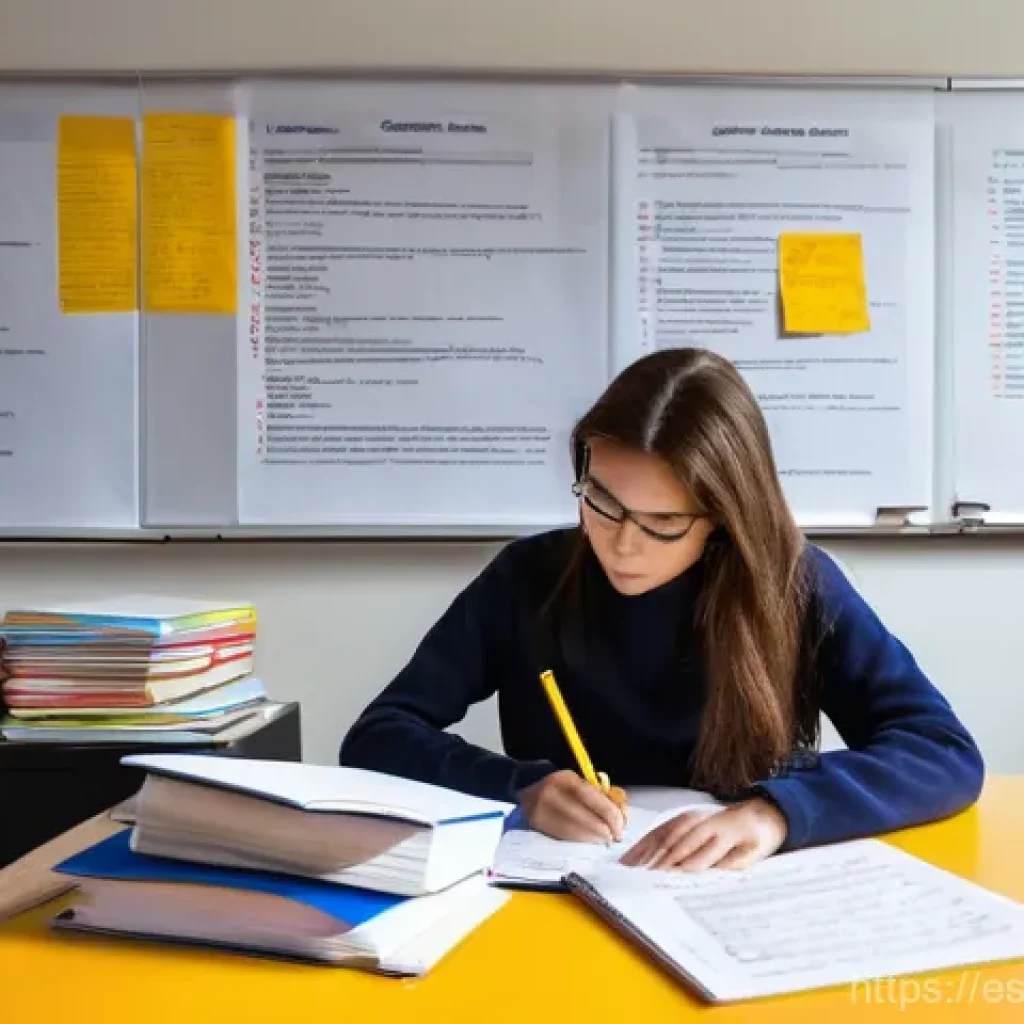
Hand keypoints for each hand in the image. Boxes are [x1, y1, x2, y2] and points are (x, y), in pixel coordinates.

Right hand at [517, 770, 626, 842]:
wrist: (528, 792)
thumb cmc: (563, 790)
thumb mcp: (580, 784)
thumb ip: (601, 796)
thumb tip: (622, 816)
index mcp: (566, 778)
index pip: (591, 797)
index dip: (609, 814)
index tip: (621, 827)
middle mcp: (551, 793)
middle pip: (583, 816)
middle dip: (603, 830)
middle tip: (614, 838)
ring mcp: (541, 810)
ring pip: (573, 830)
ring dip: (593, 838)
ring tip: (603, 840)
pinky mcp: (537, 825)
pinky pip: (563, 836)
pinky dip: (580, 840)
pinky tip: (588, 840)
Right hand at [619, 797, 786, 870]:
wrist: (763, 813)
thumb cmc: (758, 837)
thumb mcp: (752, 856)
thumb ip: (728, 866)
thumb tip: (702, 878)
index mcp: (725, 831)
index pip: (701, 852)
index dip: (684, 866)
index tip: (668, 881)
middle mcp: (704, 820)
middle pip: (678, 841)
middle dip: (659, 860)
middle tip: (642, 879)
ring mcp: (692, 817)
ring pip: (665, 833)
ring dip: (646, 851)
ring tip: (628, 869)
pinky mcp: (683, 818)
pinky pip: (661, 829)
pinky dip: (645, 842)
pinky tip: (633, 855)